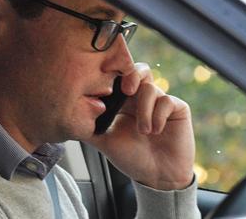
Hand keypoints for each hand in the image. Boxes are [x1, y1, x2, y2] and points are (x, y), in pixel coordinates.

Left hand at [84, 62, 194, 189]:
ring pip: (150, 87)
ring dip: (144, 109)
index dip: (112, 74)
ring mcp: (160, 101)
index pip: (118, 77)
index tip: (104, 82)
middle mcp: (141, 97)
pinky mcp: (177, 108)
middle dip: (131, 74)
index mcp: (123, 101)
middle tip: (127, 90)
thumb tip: (67, 112)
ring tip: (143, 131)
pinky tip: (155, 131)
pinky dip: (158, 116)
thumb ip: (88, 124)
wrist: (157, 177)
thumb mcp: (104, 140)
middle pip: (138, 69)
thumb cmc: (131, 158)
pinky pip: (167, 100)